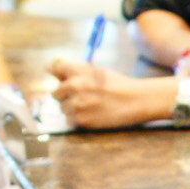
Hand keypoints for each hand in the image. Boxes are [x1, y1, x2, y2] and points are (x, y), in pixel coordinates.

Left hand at [48, 57, 170, 128]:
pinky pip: (70, 120)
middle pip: (55, 93)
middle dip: (66, 96)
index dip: (56, 73)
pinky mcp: (80, 120)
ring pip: (63, 108)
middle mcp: (74, 85)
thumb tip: (52, 70)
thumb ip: (76, 71)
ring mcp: (76, 103)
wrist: (137, 100)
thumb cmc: (118, 85)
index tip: (60, 78)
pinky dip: (79, 120)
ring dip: (73, 109)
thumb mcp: (98, 71)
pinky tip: (94, 115)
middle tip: (84, 97)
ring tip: (92, 106)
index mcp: (79, 70)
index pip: (52, 67)